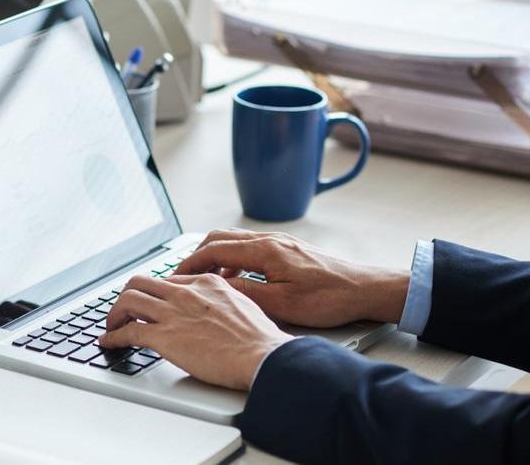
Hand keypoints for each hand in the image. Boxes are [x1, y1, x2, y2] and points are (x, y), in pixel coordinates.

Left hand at [99, 273, 293, 390]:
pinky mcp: (164, 336)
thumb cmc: (259, 339)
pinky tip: (108, 342)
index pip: (168, 281)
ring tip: (111, 325)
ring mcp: (172, 313)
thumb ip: (223, 302)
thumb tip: (216, 312)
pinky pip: (128, 332)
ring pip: (127, 301)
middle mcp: (185, 293)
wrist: (261, 356)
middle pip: (140, 283)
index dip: (154, 293)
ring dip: (114, 314)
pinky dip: (112, 336)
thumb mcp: (243, 305)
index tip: (149, 302)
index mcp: (205, 283)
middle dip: (127, 296)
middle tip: (124, 310)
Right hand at [174, 229, 409, 327]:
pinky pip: (250, 247)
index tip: (174, 276)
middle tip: (183, 276)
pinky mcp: (288, 249)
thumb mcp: (282, 303)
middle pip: (219, 238)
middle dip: (196, 255)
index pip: (214, 249)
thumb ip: (246, 292)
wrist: (366, 289)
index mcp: (265, 250)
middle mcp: (270, 240)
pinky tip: (237, 279)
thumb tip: (218, 287)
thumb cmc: (330, 298)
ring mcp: (280, 242)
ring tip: (205, 279)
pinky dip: (233, 259)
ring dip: (215, 257)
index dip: (189, 263)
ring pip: (234, 241)